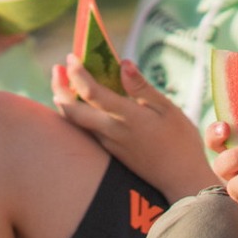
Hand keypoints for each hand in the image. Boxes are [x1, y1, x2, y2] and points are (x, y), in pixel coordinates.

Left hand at [52, 57, 211, 197]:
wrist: (180, 180)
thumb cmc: (180, 141)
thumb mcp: (168, 110)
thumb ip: (142, 87)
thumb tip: (123, 63)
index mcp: (127, 117)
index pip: (92, 92)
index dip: (78, 73)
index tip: (71, 57)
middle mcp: (111, 132)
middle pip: (72, 110)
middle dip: (59, 88)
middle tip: (57, 69)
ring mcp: (108, 144)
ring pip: (75, 122)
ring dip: (64, 101)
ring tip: (63, 82)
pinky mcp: (109, 152)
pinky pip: (85, 130)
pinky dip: (76, 113)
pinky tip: (81, 103)